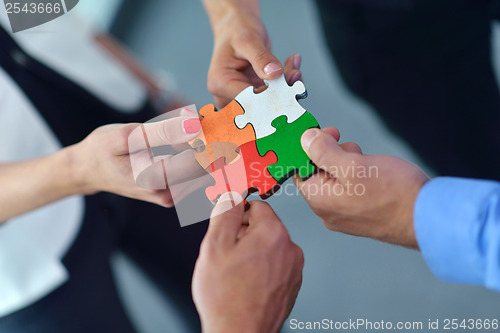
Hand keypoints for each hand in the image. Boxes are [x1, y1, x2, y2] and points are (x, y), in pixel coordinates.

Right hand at [68, 113, 205, 206]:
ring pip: (203, 171)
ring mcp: (171, 196)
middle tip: (204, 119)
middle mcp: (168, 194)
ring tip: (194, 128)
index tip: (208, 119)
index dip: (210, 137)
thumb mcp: (129, 134)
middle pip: (206, 167)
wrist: (88, 170)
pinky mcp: (173, 193)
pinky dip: (196, 156)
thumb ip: (164, 131)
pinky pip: (195, 174)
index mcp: (157, 180)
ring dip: (204, 149)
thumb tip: (195, 125)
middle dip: (210, 142)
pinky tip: (184, 142)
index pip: (201, 160)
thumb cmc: (103, 149)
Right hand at [192, 193, 303, 332]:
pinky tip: (246, 283)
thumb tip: (231, 195)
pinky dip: (262, 268)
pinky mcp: (292, 286)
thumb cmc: (226, 296)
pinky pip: (276, 266)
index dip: (238, 213)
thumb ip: (225, 213)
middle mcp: (290, 248)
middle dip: (245, 233)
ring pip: (270, 247)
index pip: (258, 205)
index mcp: (273, 233)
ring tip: (235, 271)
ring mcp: (293, 269)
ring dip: (253, 252)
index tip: (229, 222)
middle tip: (226, 253)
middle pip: (265, 226)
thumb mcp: (215, 245)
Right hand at [206, 5, 301, 106]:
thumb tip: (275, 73)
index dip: (271, 96)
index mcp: (220, 84)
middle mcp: (227, 96)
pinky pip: (273, 98)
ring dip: (287, 87)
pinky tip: (291, 66)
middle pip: (260, 105)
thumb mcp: (248, 40)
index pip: (249, 100)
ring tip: (293, 65)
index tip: (290, 82)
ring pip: (269, 104)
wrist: (236, 30)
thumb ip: (261, 58)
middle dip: (282, 91)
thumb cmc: (236, 32)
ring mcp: (240, 99)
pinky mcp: (253, 98)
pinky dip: (286, 84)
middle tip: (296, 72)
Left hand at [295, 128, 429, 248]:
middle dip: (330, 154)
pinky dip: (357, 176)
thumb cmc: (393, 193)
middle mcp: (328, 211)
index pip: (300, 169)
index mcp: (319, 200)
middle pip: (317, 173)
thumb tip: (305, 140)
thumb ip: (323, 152)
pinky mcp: (361, 215)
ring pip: (335, 179)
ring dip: (346, 163)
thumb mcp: (353, 164)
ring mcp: (345, 215)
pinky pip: (350, 190)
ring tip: (366, 161)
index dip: (308, 148)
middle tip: (350, 147)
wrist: (427, 218)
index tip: (324, 133)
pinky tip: (373, 172)